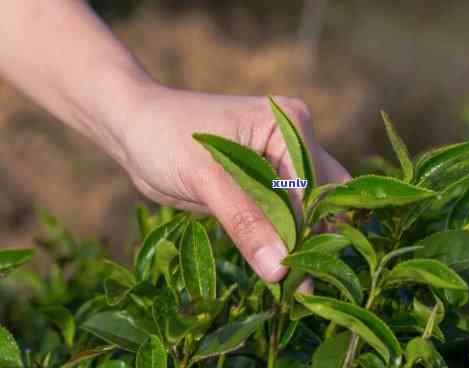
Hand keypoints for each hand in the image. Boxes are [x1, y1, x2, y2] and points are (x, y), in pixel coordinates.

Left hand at [117, 85, 350, 282]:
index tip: (296, 273)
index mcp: (288, 125)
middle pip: (319, 199)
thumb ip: (245, 222)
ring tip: (292, 288)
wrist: (136, 130)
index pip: (313, 187)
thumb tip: (279, 271)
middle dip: (313, 240)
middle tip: (302, 285)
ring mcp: (281, 164)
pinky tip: (277, 272)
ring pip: (305, 212)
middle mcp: (293, 142)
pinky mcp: (264, 186)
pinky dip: (281, 243)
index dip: (307, 230)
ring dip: (298, 246)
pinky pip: (283, 218)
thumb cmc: (165, 138)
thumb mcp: (205, 178)